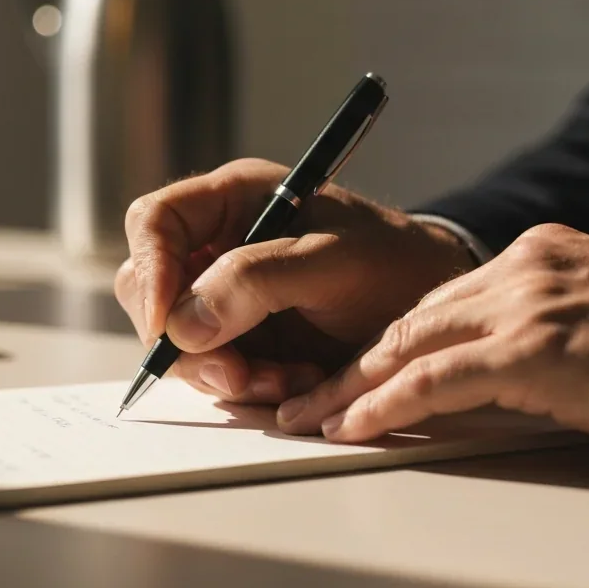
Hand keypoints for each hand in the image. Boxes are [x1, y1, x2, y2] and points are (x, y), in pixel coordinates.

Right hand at [116, 158, 475, 404]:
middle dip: (186, 340)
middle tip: (237, 374)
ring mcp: (225, 295)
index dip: (151, 271)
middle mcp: (218, 244)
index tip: (169, 325)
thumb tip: (182, 324)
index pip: (154, 223)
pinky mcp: (241, 339)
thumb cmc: (394, 264)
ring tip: (291, 380)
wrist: (437, 312)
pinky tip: (297, 383)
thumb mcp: (334, 261)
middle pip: (152, 290)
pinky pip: (213, 370)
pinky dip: (249, 388)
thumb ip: (257, 281)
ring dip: (225, 372)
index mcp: (233, 199)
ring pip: (178, 341)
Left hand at [276, 224, 588, 452]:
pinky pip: (436, 378)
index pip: (439, 303)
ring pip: (410, 342)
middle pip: (411, 318)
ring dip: (352, 387)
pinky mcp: (534, 345)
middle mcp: (522, 265)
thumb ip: (537, 336)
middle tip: (306, 397)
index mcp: (538, 255)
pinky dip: (388, 404)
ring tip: (309, 419)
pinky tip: (354, 426)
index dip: (388, 343)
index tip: (351, 373)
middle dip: (353, 364)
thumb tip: (489, 378)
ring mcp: (526, 300)